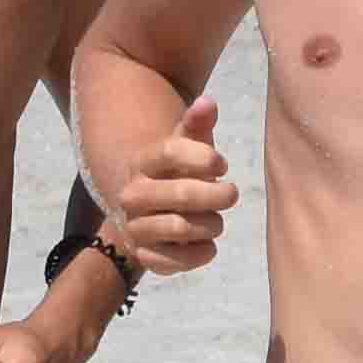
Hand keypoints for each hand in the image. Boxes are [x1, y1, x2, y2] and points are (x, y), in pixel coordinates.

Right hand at [115, 93, 234, 274]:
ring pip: (182, 227)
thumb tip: (208, 103)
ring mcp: (135, 226)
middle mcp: (132, 194)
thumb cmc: (180, 173)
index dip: (206, 158)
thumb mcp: (189, 145)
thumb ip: (198, 124)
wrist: (152, 212)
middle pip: (183, 194)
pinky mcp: (144, 256)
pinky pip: (178, 260)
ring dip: (212, 224)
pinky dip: (202, 253)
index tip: (223, 164)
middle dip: (219, 195)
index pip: (172, 152)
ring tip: (215, 220)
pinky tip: (206, 243)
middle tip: (231, 194)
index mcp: (143, 161)